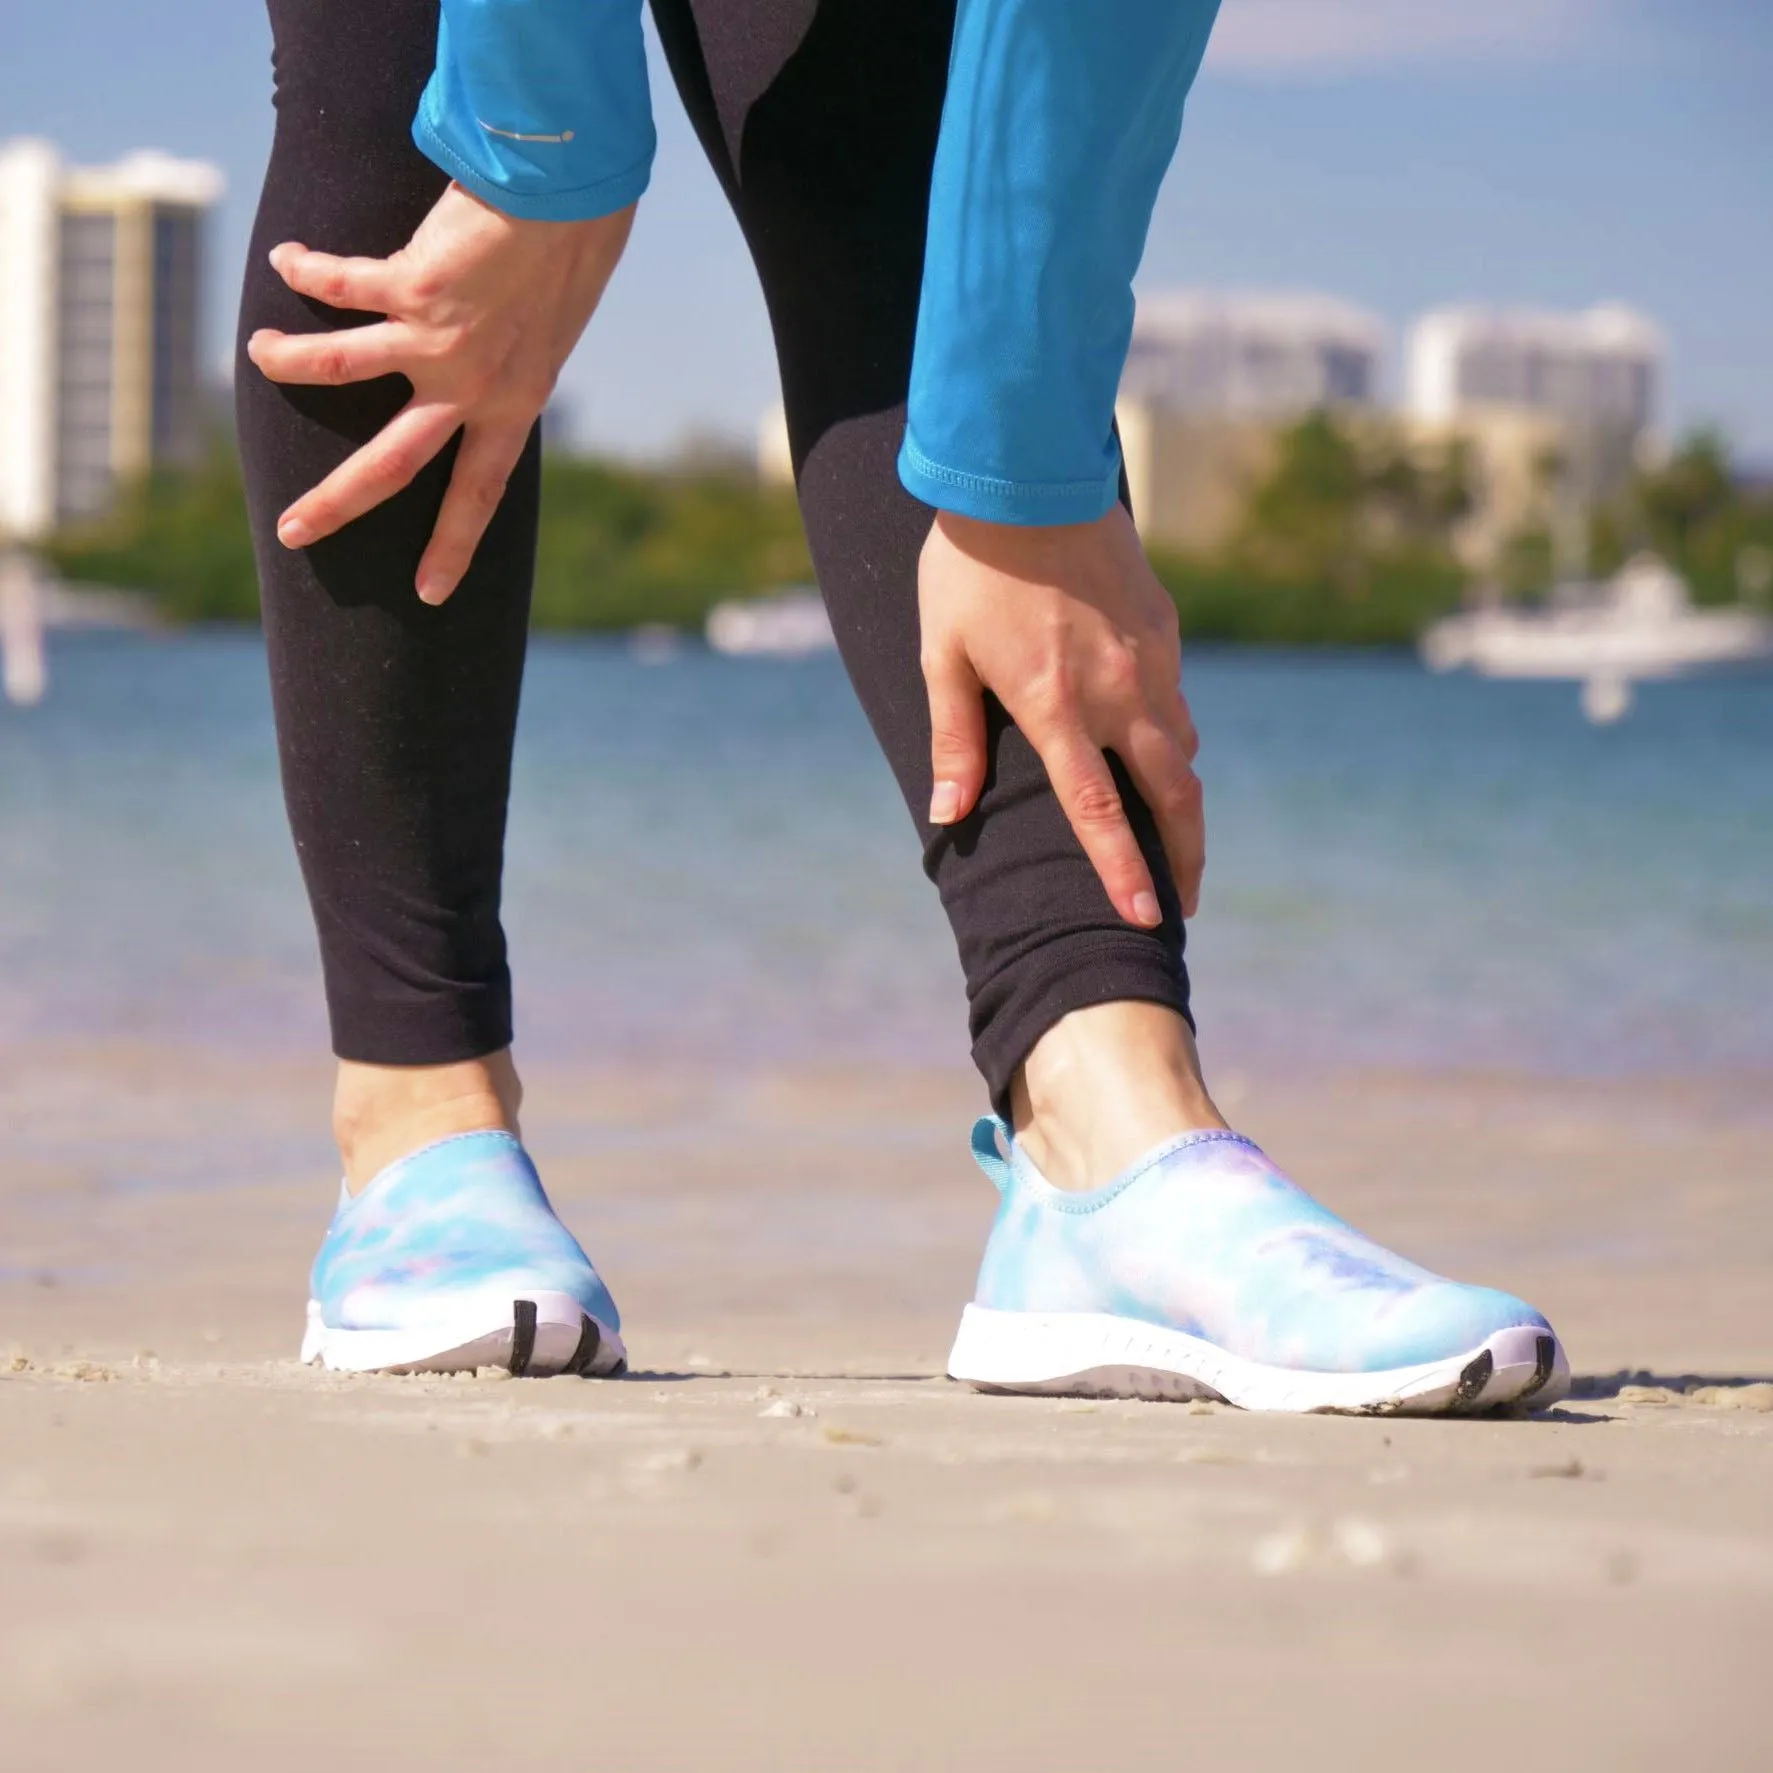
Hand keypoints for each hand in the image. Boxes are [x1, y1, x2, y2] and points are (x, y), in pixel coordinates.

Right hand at [246, 183, 633, 603]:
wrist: (568, 193)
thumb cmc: (567, 253)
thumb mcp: (546, 331)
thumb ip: (508, 362)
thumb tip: (472, 376)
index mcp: (514, 406)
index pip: (479, 494)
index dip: (454, 546)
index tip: (430, 594)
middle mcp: (472, 386)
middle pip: (391, 466)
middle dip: (335, 504)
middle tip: (291, 534)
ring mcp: (437, 340)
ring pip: (339, 369)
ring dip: (291, 363)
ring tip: (260, 354)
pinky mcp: (410, 285)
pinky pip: (339, 285)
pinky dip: (307, 270)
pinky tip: (286, 261)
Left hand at [918, 506, 1203, 924]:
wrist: (1024, 472)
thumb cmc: (968, 568)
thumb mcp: (942, 655)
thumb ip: (954, 740)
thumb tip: (949, 814)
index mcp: (1056, 709)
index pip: (1097, 811)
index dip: (1123, 871)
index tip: (1145, 918)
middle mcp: (1116, 691)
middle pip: (1172, 794)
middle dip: (1185, 855)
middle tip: (1186, 900)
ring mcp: (1149, 658)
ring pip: (1182, 747)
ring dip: (1180, 796)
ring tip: (1172, 830)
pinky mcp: (1163, 626)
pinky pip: (1175, 697)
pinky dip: (1171, 733)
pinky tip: (1154, 742)